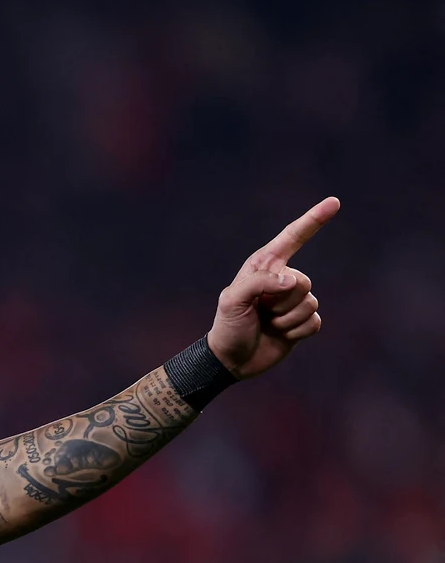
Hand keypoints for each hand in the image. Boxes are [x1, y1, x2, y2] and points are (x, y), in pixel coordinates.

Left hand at [207, 196, 339, 379]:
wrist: (232, 359)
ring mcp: (294, 302)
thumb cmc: (228, 326)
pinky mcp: (303, 322)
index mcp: (265, 266)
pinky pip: (315, 322)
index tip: (334, 203)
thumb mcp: (232, 300)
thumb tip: (293, 281)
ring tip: (268, 324)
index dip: (313, 220)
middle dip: (281, 302)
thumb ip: (260, 283)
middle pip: (304, 282)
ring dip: (286, 319)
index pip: (292, 238)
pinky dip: (297, 332)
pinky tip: (280, 335)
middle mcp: (282, 280)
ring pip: (310, 303)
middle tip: (261, 311)